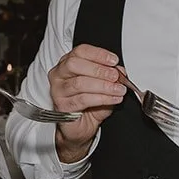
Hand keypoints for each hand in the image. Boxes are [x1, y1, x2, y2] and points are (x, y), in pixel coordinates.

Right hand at [48, 44, 126, 161]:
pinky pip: (82, 99)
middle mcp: (59, 74)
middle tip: (115, 76)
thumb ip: (111, 75)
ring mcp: (58, 90)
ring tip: (118, 90)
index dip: (98, 54)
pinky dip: (101, 98)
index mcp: (68, 63)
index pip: (80, 51)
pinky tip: (113, 99)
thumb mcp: (104, 85)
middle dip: (98, 69)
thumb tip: (120, 70)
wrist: (80, 127)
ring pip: (80, 83)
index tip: (113, 60)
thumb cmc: (89, 104)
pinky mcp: (61, 105)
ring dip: (103, 86)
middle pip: (75, 64)